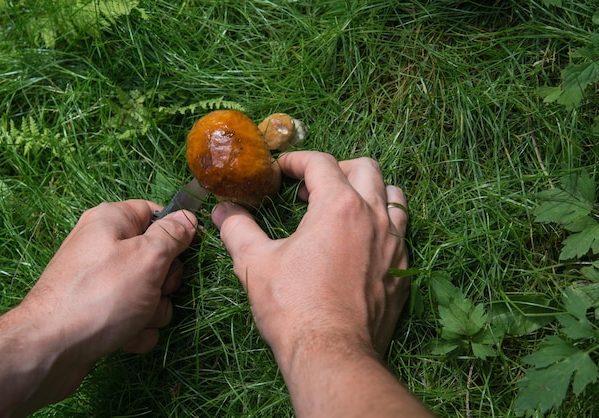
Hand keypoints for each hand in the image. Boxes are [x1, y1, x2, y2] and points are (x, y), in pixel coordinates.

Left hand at [0, 200, 197, 416]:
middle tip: (155, 289)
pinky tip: (126, 337)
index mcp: (112, 221)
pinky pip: (133, 315)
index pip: (156, 213)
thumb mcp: (147, 257)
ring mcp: (100, 281)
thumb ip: (173, 235)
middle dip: (165, 281)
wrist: (51, 349)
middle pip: (157, 257)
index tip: (188, 252)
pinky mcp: (98, 310)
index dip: (176, 233)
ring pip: (149, 291)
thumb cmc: (103, 294)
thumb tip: (188, 217)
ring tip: (136, 319)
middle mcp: (103, 246)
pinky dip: (136, 328)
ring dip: (153, 310)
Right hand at [211, 151, 409, 363]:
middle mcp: (373, 217)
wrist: (333, 355)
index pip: (320, 163)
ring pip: (393, 196)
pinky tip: (361, 242)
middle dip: (336, 168)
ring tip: (345, 205)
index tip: (281, 171)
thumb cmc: (293, 307)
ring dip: (369, 190)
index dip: (296, 161)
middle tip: (312, 187)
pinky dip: (382, 223)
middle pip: (365, 168)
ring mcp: (395, 243)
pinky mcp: (403, 269)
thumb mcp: (256, 263)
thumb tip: (222, 211)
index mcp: (339, 206)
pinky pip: (401, 231)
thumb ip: (238, 229)